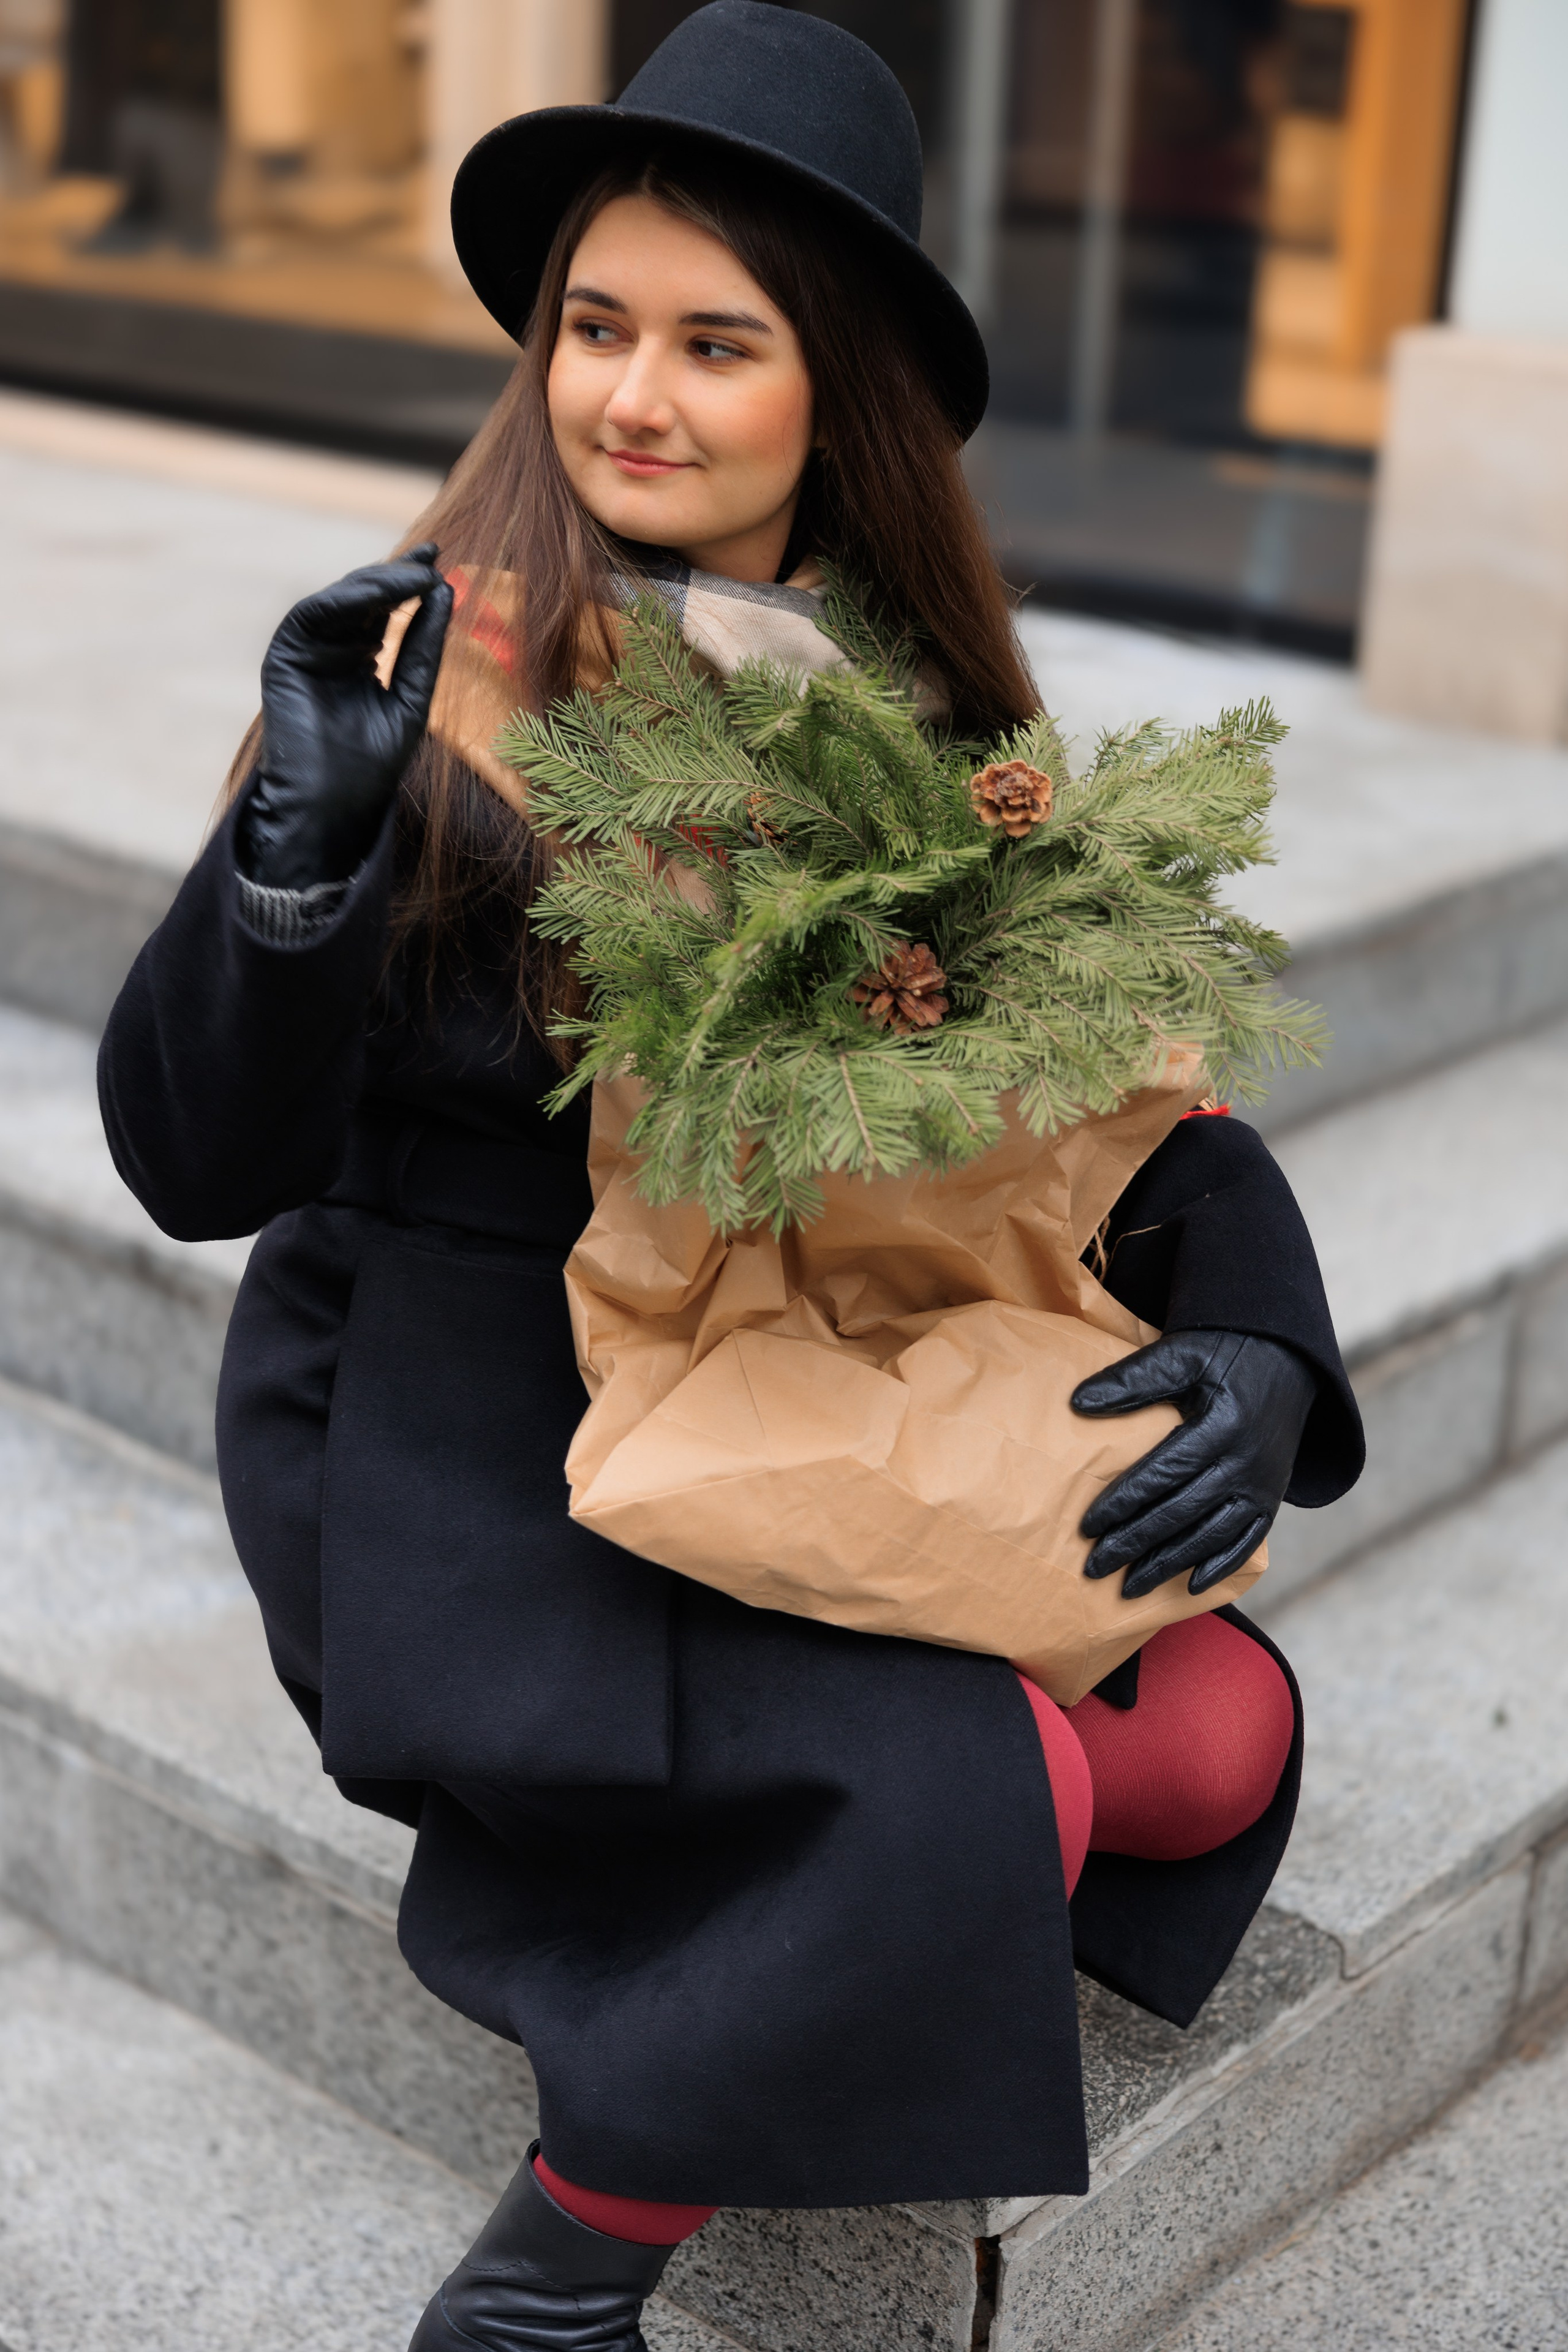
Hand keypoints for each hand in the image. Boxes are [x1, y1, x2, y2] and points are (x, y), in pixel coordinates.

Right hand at [240, 542, 452, 889]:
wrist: (335, 806)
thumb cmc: (374, 765)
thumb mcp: (413, 698)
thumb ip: (424, 648)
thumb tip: (445, 591)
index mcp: (360, 660)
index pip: (386, 611)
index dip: (410, 585)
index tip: (440, 564)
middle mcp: (332, 650)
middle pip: (364, 599)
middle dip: (397, 575)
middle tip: (431, 558)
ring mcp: (307, 652)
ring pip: (341, 600)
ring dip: (378, 583)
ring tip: (415, 575)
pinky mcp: (285, 657)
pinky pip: (314, 614)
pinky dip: (347, 600)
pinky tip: (379, 594)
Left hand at [1072, 1330, 1316, 1598]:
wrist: (1286, 1360)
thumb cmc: (1223, 1354)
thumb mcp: (1182, 1354)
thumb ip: (1133, 1379)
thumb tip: (1078, 1403)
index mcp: (1222, 1425)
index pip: (1164, 1472)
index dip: (1124, 1502)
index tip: (1087, 1527)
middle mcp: (1245, 1462)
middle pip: (1182, 1513)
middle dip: (1136, 1544)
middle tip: (1095, 1568)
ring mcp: (1261, 1486)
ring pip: (1211, 1536)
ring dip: (1170, 1565)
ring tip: (1130, 1588)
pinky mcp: (1270, 1498)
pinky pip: (1248, 1542)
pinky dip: (1221, 1567)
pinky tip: (1191, 1587)